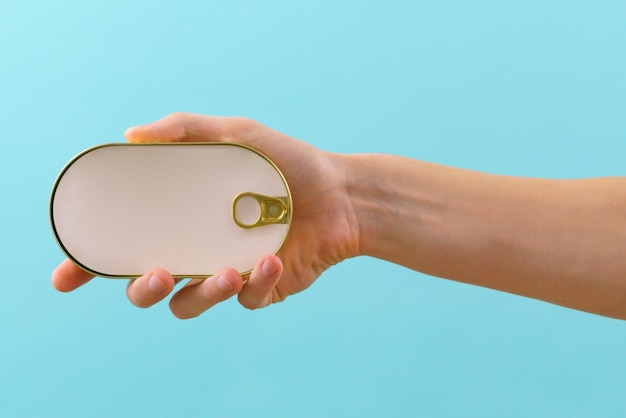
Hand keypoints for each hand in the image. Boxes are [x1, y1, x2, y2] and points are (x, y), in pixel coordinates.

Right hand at [52, 113, 359, 317]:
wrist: (341, 192)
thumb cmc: (287, 163)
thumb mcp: (237, 135)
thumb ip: (186, 129)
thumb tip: (130, 135)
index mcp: (183, 219)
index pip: (127, 244)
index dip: (92, 263)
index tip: (68, 273)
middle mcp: (198, 249)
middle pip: (148, 286)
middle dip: (142, 290)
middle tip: (157, 272)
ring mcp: (227, 273)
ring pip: (190, 304)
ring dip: (201, 293)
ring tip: (228, 271)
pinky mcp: (260, 289)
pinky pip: (245, 299)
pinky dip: (255, 282)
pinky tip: (272, 258)